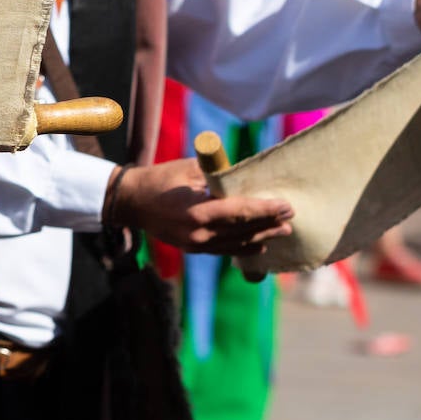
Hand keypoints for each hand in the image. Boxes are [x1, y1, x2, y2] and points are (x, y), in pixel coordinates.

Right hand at [113, 158, 293, 256]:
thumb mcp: (189, 169)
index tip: (286, 206)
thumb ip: (217, 174)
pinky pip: (224, 250)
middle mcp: (199, 233)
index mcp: (198, 211)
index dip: (265, 210)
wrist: (130, 201)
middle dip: (269, 224)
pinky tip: (259, 245)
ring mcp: (196, 244)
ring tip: (282, 232)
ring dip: (261, 238)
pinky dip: (243, 248)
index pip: (240, 212)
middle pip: (243, 231)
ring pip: (236, 244)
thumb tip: (244, 175)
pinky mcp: (193, 249)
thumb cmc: (160, 179)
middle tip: (290, 219)